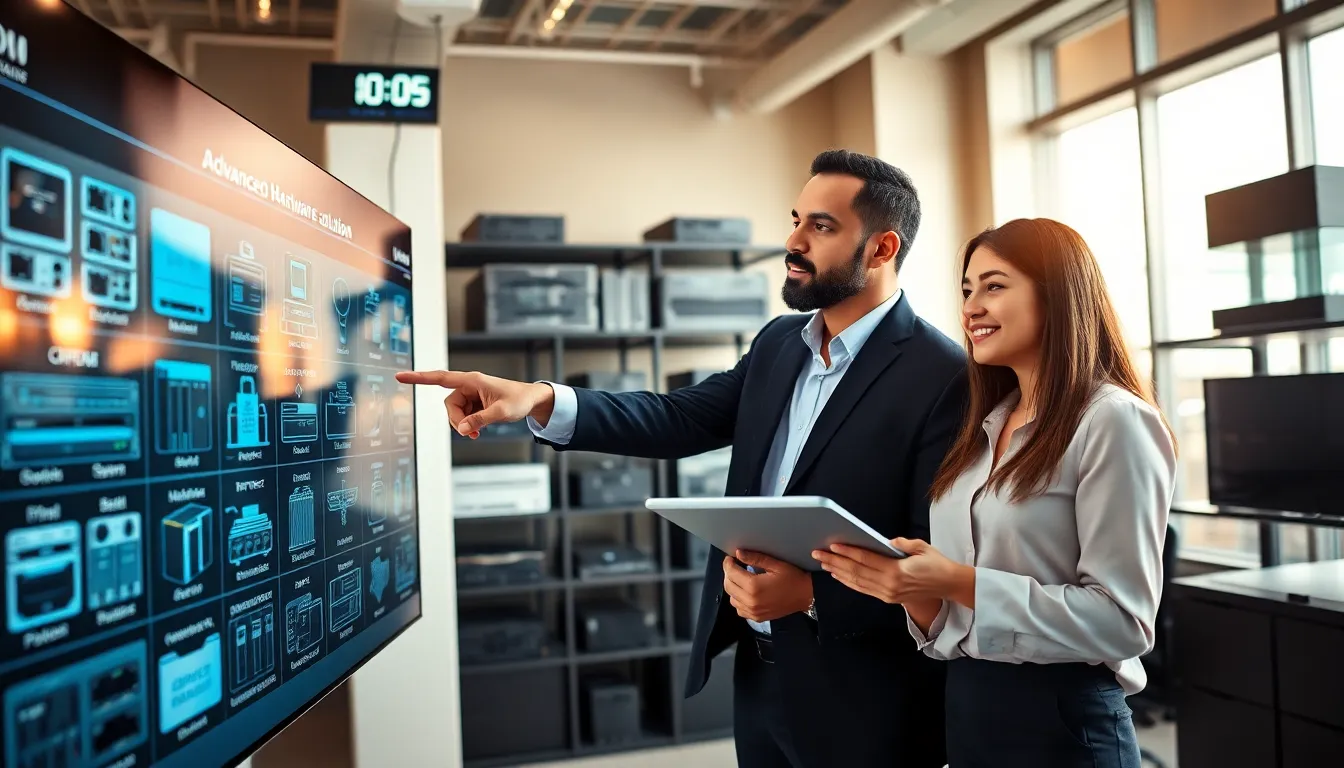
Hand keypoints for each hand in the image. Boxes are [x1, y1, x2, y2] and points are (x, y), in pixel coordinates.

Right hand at [395, 370, 554, 437]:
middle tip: (470, 433)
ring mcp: (471, 394)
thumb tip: (461, 430)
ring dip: (463, 424)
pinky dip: (468, 424)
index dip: (419, 378)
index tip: (401, 376)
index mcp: (472, 380)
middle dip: (456, 420)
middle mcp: (468, 385)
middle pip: (448, 404)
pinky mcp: (474, 403)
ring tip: (478, 433)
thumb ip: (479, 421)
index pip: (440, 378)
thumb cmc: (519, 400)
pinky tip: (479, 430)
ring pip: (455, 412)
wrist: (531, 400)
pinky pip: (463, 415)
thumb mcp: (500, 412)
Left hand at [722, 550, 812, 622]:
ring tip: (741, 578)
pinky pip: (739, 609)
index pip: (731, 573)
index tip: (730, 558)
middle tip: (734, 566)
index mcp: (754, 586)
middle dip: (729, 574)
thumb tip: (739, 553)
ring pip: (731, 598)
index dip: (728, 563)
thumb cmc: (793, 578)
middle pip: (728, 585)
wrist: (806, 595)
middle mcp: (750, 601)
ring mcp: (753, 611)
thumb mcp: (775, 564)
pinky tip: (745, 592)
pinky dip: (738, 600)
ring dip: (733, 587)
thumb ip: (755, 558)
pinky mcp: (756, 617)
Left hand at [812, 538, 974, 607]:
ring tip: (824, 563)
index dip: (848, 552)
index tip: (833, 545)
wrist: (948, 585)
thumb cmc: (936, 564)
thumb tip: (885, 542)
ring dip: (838, 572)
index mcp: (897, 571)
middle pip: (856, 572)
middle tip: (818, 553)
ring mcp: (888, 594)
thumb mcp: (921, 547)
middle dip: (835, 562)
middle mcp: (889, 585)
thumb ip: (902, 543)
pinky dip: (849, 582)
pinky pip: (863, 589)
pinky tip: (839, 575)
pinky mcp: (888, 598)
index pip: (866, 560)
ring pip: (857, 582)